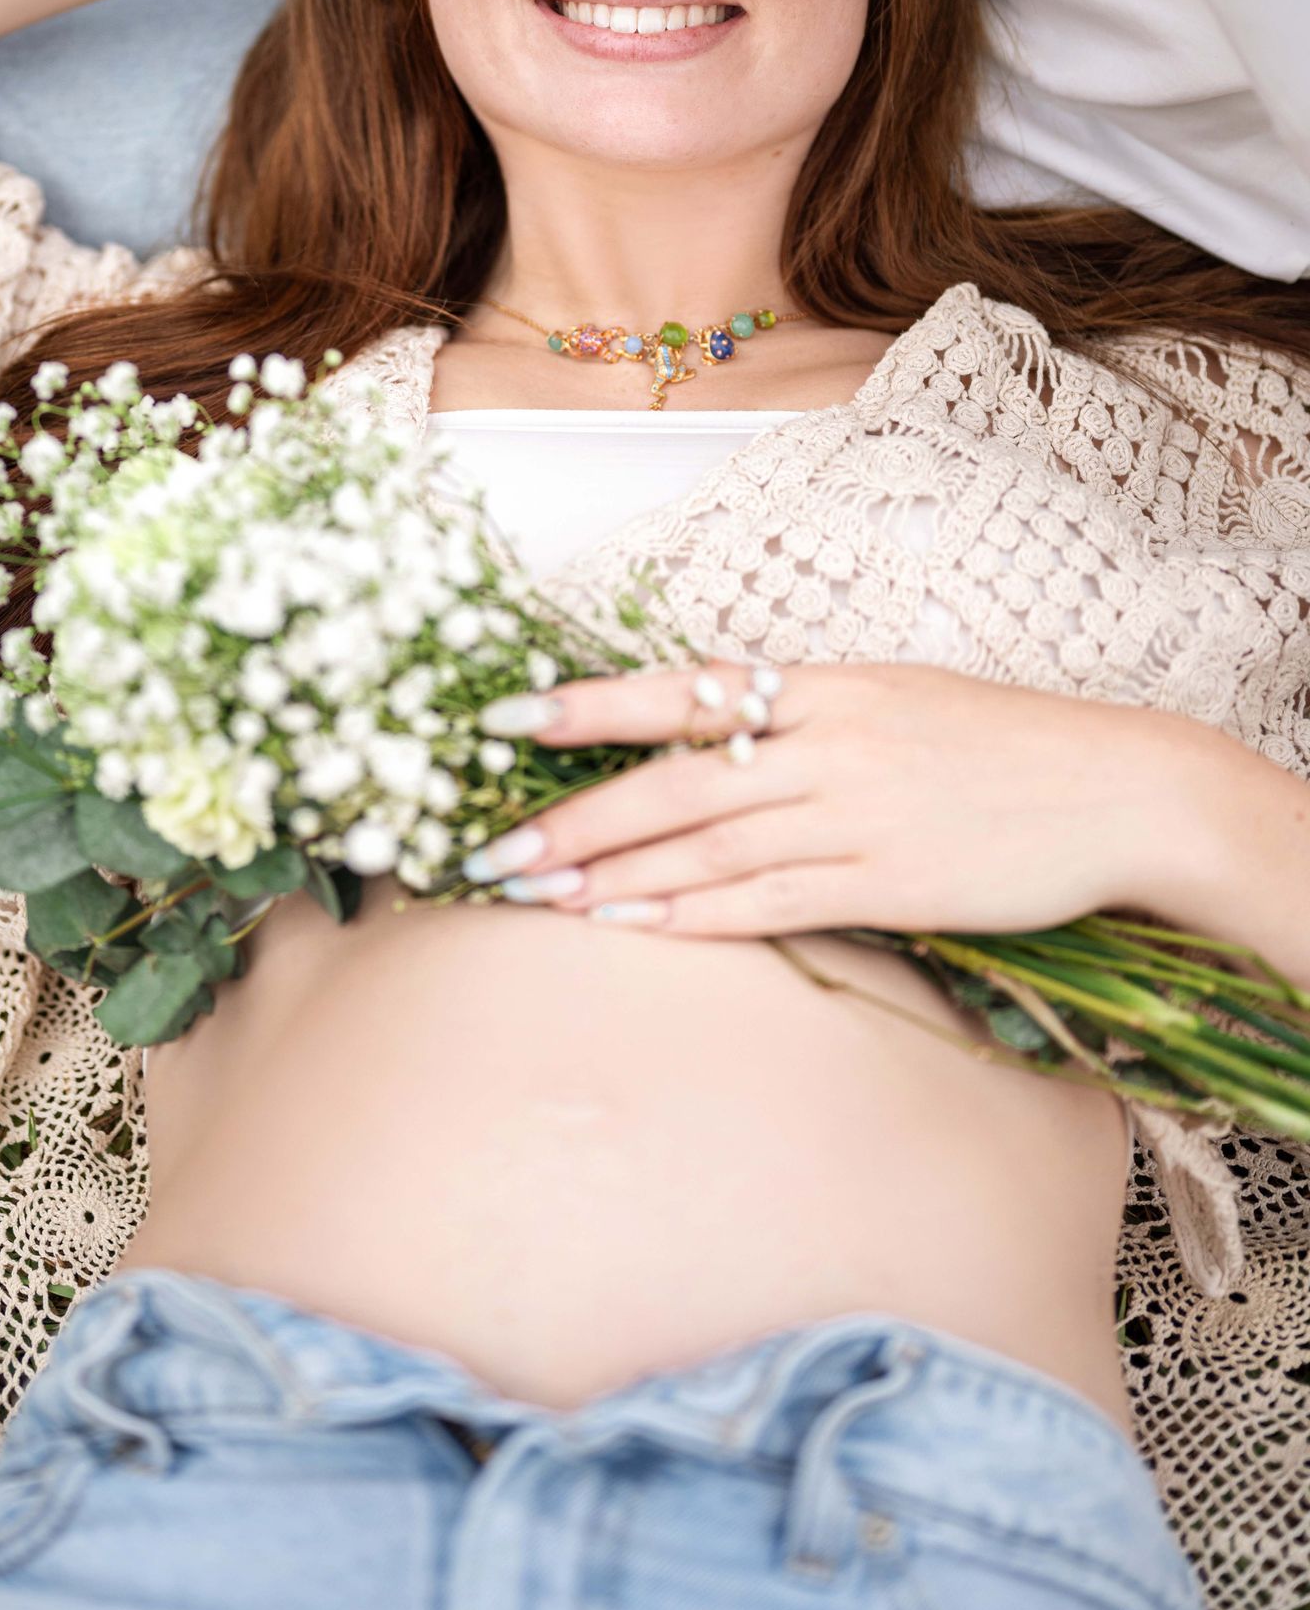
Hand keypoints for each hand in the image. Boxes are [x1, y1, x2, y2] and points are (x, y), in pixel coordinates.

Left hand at [473, 660, 1222, 939]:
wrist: (1119, 790)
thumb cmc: (1002, 746)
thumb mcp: (895, 698)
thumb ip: (803, 714)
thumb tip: (712, 725)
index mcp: (827, 684)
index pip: (685, 688)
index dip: (592, 705)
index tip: (507, 717)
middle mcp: (830, 743)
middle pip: (675, 780)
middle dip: (575, 816)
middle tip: (492, 848)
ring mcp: (858, 814)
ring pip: (707, 844)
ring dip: (612, 872)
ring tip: (534, 894)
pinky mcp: (889, 882)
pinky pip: (768, 902)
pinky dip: (690, 914)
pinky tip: (629, 925)